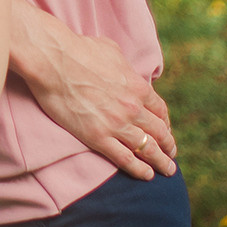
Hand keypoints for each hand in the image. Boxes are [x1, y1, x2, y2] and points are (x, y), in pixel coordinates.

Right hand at [16, 14, 176, 180]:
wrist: (54, 60)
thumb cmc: (79, 50)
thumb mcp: (112, 51)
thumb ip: (125, 67)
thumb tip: (126, 72)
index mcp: (138, 87)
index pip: (160, 111)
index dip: (166, 123)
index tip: (166, 130)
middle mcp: (133, 108)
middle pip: (159, 132)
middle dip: (168, 145)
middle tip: (172, 155)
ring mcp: (116, 124)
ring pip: (147, 149)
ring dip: (160, 161)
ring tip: (167, 170)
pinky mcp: (98, 137)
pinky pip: (125, 158)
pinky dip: (139, 169)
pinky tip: (147, 176)